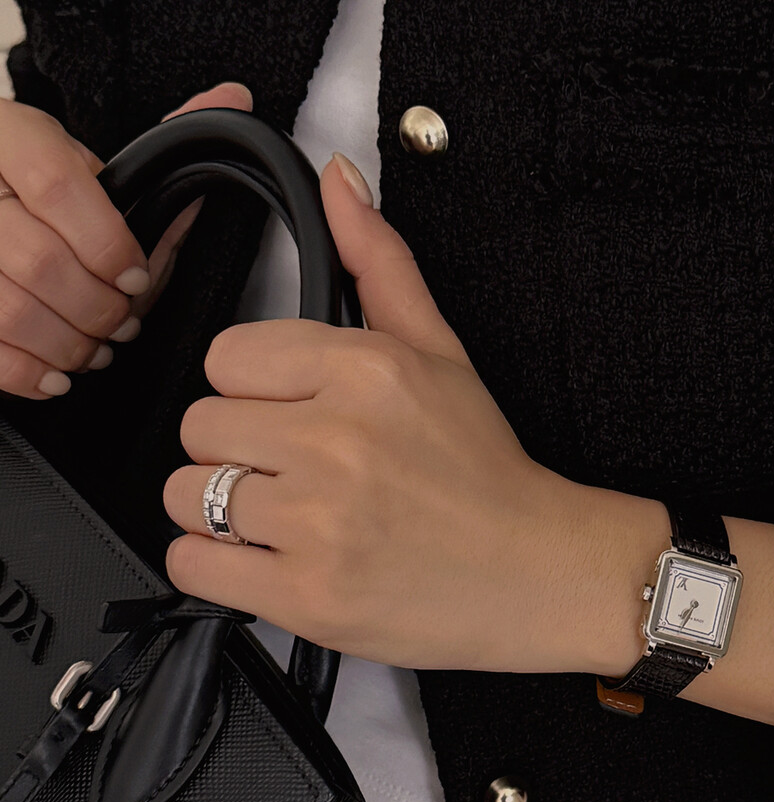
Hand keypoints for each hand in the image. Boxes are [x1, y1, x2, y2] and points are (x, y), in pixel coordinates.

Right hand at [0, 81, 251, 399]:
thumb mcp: (96, 163)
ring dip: (69, 345)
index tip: (135, 276)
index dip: (108, 245)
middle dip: (97, 308)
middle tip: (121, 319)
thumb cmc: (48, 194)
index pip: (57, 187)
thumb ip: (163, 144)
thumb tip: (233, 100)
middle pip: (39, 263)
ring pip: (12, 311)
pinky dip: (31, 372)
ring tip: (94, 346)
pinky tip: (58, 371)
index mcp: (9, 137)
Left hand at [163, 154, 670, 673]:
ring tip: (279, 522)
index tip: (286, 417)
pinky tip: (264, 561)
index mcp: (365, 371)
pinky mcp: (306, 597)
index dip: (250, 392)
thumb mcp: (441, 353)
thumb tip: (338, 182)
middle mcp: (337, 442)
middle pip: (199, 426)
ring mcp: (319, 524)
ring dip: (218, 512)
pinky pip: (192, 566)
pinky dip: (214, 567)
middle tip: (291, 475)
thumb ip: (380, 264)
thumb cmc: (486, 472)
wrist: (536, 572)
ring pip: (185, 496)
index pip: (224, 358)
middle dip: (236, 451)